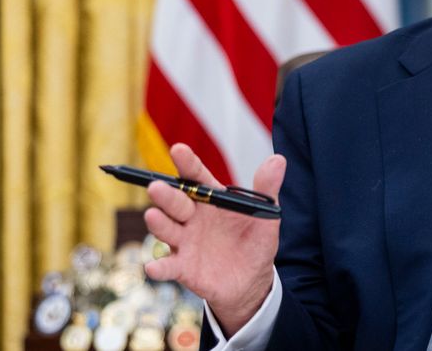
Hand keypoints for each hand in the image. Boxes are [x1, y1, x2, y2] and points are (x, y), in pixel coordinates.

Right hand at [144, 144, 285, 335]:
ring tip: (153, 215)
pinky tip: (153, 268)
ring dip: (159, 223)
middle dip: (166, 194)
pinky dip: (159, 267)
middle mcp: (192, 217)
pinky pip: (167, 266)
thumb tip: (278, 160)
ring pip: (166, 229)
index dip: (187, 163)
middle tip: (158, 186)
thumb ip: (267, 188)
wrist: (251, 281)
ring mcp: (184, 242)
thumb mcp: (265, 215)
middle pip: (176, 202)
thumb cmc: (255, 242)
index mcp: (211, 200)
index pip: (196, 177)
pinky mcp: (182, 268)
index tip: (178, 150)